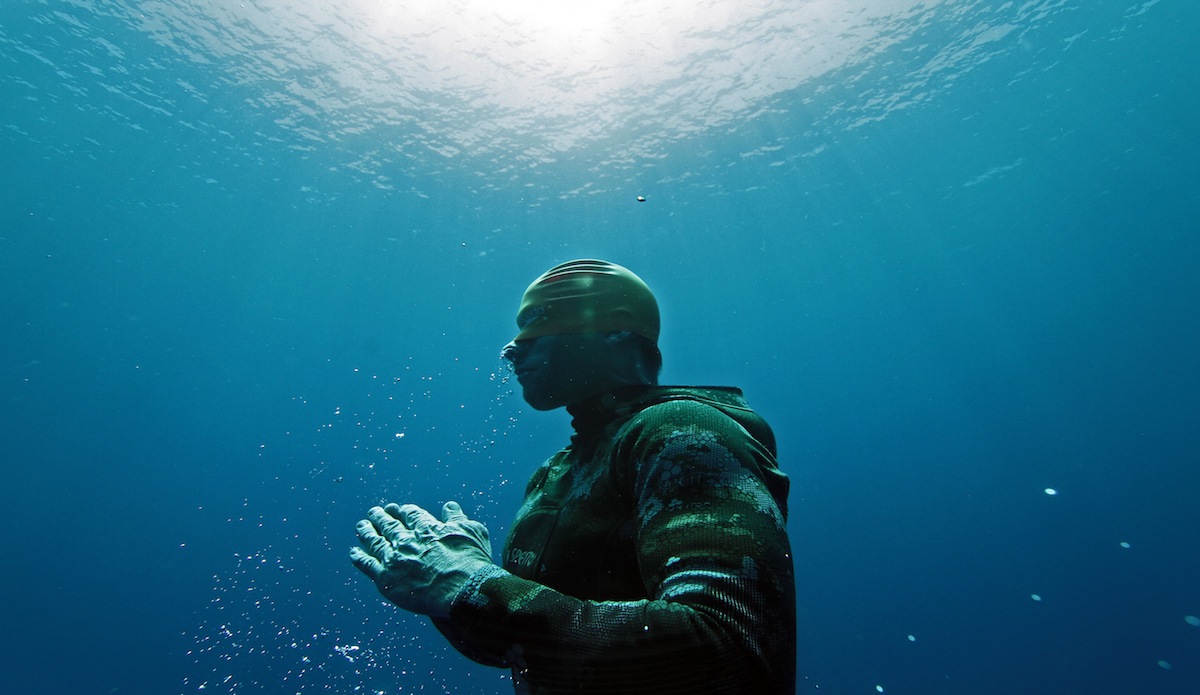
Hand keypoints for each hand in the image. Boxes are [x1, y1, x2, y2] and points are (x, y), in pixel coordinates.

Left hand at [350, 501, 492, 617]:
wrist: (460, 588)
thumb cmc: (470, 561)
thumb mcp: (472, 531)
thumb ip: (457, 517)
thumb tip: (450, 506)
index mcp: (426, 528)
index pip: (410, 514)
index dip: (403, 511)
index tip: (398, 508)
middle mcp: (407, 539)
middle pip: (389, 524)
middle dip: (381, 516)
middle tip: (375, 511)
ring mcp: (394, 558)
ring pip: (374, 541)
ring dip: (366, 531)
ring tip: (361, 525)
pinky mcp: (385, 578)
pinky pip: (367, 565)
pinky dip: (359, 557)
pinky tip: (354, 552)